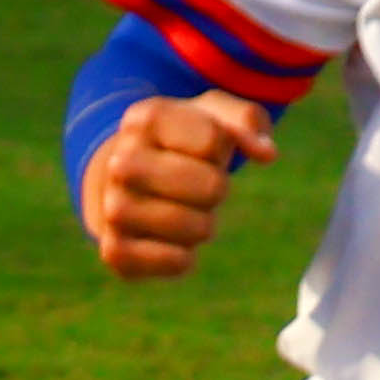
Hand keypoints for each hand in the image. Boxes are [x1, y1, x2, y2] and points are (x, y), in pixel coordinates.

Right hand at [83, 95, 274, 282]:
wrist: (123, 181)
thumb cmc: (179, 144)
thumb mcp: (212, 117)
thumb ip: (247, 120)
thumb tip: (267, 154)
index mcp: (145, 119)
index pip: (214, 141)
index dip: (222, 149)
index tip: (200, 150)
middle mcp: (121, 160)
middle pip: (211, 187)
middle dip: (217, 189)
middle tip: (198, 187)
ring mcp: (113, 207)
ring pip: (192, 227)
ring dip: (203, 225)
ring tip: (187, 214)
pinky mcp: (114, 251)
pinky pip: (173, 261)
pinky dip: (184, 257)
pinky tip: (174, 244)